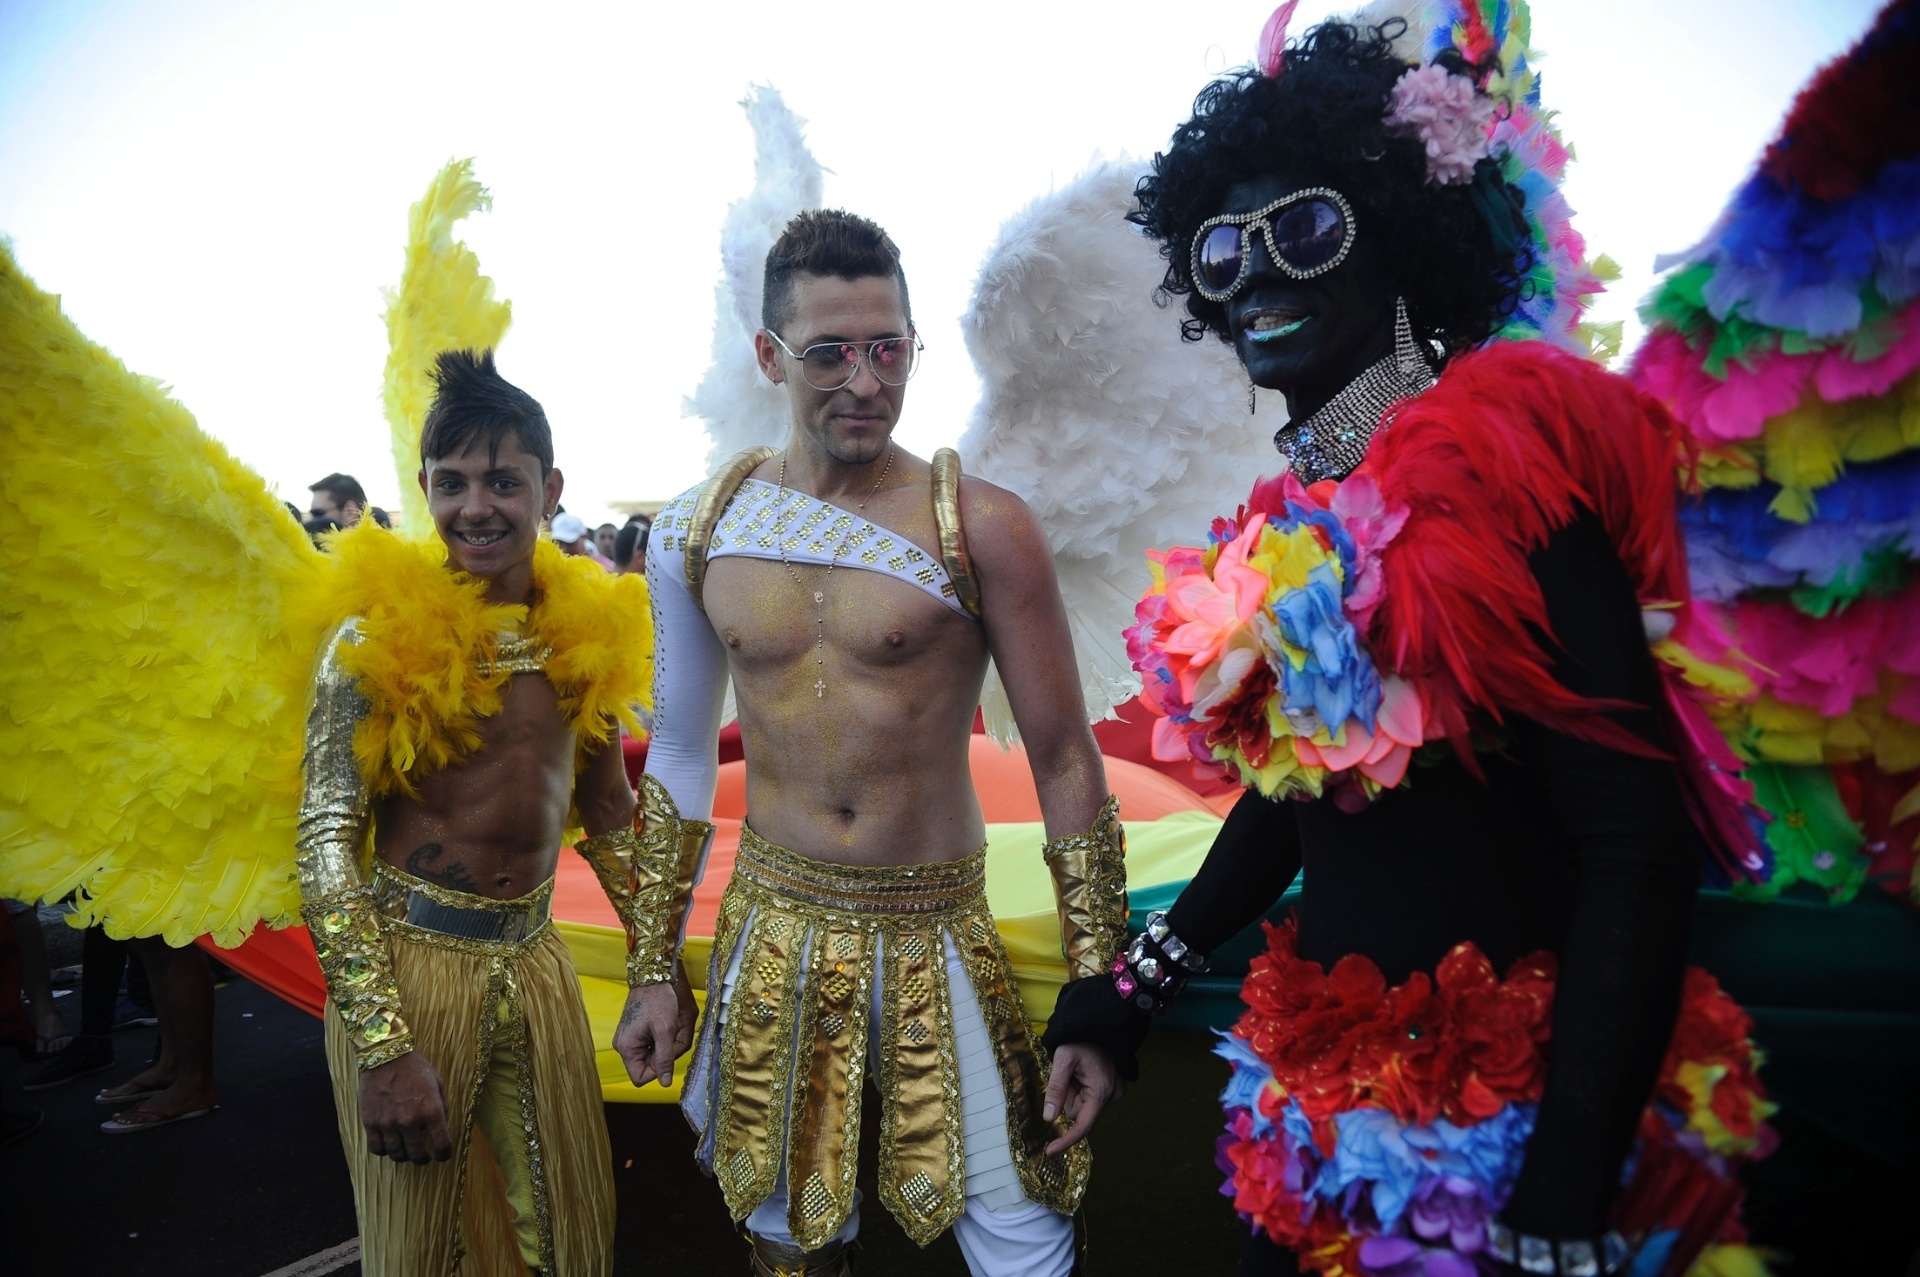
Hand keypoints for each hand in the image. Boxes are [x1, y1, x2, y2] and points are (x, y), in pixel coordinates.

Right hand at [357, 1050, 452, 1164]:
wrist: (386, 1056)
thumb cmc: (415, 1068)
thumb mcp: (438, 1083)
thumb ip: (442, 1107)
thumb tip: (442, 1128)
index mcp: (431, 1111)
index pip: (442, 1144)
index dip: (445, 1154)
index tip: (443, 1155)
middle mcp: (410, 1121)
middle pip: (417, 1155)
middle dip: (423, 1159)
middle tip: (423, 1157)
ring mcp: (389, 1123)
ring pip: (397, 1155)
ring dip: (403, 1156)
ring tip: (406, 1150)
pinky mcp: (371, 1123)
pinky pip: (377, 1149)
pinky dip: (384, 1151)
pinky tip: (388, 1144)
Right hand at [614, 961, 693, 1087]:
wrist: (653, 975)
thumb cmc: (658, 999)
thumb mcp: (665, 1030)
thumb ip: (665, 1058)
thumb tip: (665, 1083)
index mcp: (626, 1048)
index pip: (640, 1078)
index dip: (659, 1070)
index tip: (668, 1051)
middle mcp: (624, 1046)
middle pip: (649, 1066)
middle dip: (666, 1054)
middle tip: (674, 1034)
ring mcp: (630, 1039)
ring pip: (653, 1055)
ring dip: (667, 1045)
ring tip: (672, 1026)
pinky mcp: (636, 1033)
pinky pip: (653, 1045)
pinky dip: (663, 1038)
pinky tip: (667, 1025)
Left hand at [1041, 1042, 1122, 1155]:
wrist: (1100, 1025)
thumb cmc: (1080, 1040)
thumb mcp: (1063, 1060)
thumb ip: (1056, 1089)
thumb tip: (1049, 1118)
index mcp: (1100, 1090)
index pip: (1083, 1126)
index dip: (1066, 1140)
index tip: (1050, 1151)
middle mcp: (1112, 1095)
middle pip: (1080, 1114)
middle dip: (1068, 1100)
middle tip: (1066, 1076)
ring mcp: (1116, 1093)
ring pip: (1084, 1107)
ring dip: (1075, 1094)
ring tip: (1077, 1072)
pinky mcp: (1115, 1089)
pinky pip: (1091, 1099)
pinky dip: (1083, 1091)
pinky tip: (1084, 1074)